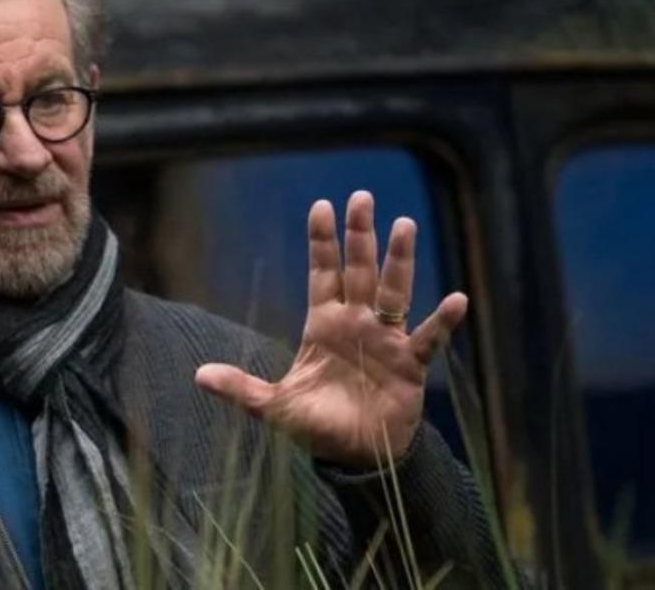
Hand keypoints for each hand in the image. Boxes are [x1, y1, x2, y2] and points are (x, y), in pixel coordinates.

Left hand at [195, 191, 466, 466]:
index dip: (322, 242)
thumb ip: (241, 388)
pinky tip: (456, 299)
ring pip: (394, 291)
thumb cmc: (316, 426)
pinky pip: (429, 337)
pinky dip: (442, 321)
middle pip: (359, 270)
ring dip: (399, 261)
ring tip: (404, 225)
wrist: (355, 456)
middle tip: (361, 197)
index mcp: (323, 325)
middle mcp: (356, 323)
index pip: (322, 274)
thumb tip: (198, 375)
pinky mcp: (410, 364)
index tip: (321, 205)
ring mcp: (385, 340)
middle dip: (360, 235)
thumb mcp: (274, 406)